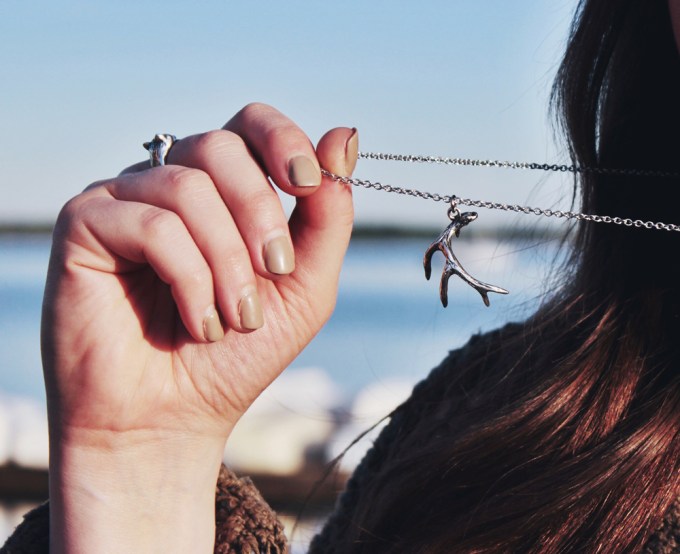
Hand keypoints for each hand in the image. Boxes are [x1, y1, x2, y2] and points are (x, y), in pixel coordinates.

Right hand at [42, 103, 357, 552]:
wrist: (174, 418)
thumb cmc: (238, 352)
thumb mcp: (304, 285)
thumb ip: (327, 216)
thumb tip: (345, 133)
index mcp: (222, 190)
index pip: (249, 124)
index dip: (283, 140)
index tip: (306, 183)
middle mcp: (171, 184)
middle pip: (219, 145)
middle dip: (259, 211)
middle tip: (274, 270)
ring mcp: (124, 200)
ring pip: (187, 187)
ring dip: (226, 261)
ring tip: (235, 318)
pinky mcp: (85, 224)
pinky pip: (149, 224)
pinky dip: (188, 277)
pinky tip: (195, 322)